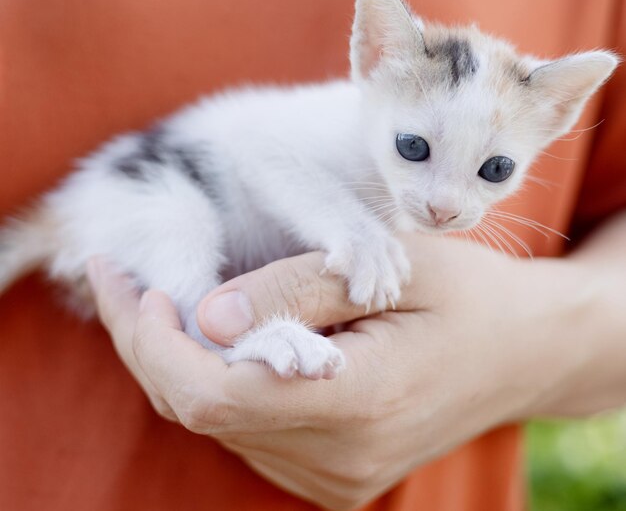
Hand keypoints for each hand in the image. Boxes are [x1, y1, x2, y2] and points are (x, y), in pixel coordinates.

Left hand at [88, 233, 576, 509]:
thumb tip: (207, 314)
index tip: (131, 282)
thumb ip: (300, 289)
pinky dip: (217, 377)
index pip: (216, 394)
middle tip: (122, 279)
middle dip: (148, 342)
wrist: (522, 351)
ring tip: (169, 296)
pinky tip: (219, 334)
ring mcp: (335, 474)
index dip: (155, 339)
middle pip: (203, 410)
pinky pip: (248, 427)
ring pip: (219, 421)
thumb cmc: (468, 296)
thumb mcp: (394, 267)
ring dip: (181, 358)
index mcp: (360, 403)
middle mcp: (340, 458)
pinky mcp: (332, 470)